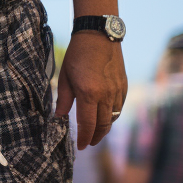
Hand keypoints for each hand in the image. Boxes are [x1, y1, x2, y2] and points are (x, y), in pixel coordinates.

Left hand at [55, 33, 126, 149]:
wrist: (99, 35)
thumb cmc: (78, 54)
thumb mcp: (65, 76)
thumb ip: (62, 99)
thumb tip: (59, 116)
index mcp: (89, 93)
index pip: (88, 124)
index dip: (84, 138)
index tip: (80, 146)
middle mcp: (106, 95)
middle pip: (103, 125)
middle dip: (95, 137)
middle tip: (88, 143)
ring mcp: (117, 91)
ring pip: (113, 117)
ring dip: (104, 128)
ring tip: (95, 133)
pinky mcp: (124, 86)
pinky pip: (119, 107)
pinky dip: (112, 115)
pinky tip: (105, 117)